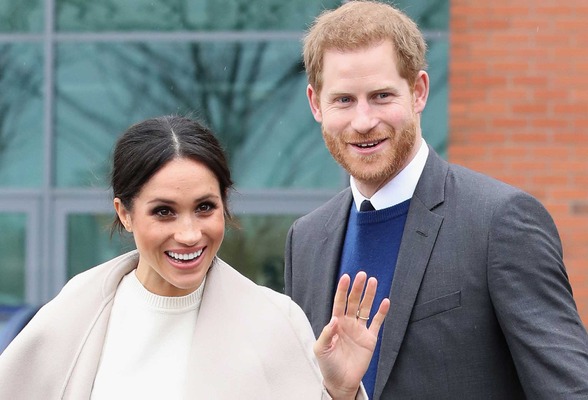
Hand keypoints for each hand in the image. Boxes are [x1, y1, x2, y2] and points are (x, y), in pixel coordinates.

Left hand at [314, 272, 389, 399]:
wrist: (341, 381)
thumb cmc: (328, 365)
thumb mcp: (321, 349)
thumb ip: (326, 333)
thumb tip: (335, 319)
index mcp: (336, 323)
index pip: (339, 302)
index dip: (342, 290)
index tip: (346, 277)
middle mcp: (348, 323)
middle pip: (354, 301)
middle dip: (357, 288)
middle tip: (362, 275)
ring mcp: (360, 330)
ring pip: (366, 308)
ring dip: (370, 295)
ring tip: (374, 281)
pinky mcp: (370, 339)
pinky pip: (377, 323)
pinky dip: (382, 313)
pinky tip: (385, 301)